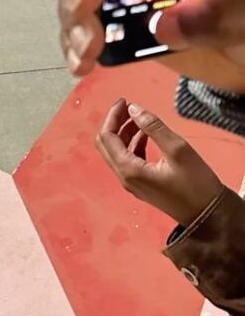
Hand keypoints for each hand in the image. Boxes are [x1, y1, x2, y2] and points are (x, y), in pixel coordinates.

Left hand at [96, 98, 222, 226]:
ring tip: (139, 118)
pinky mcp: (142, 185)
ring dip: (124, 133)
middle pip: (107, 145)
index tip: (125, 100)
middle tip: (129, 107)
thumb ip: (153, 126)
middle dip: (115, 123)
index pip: (107, 137)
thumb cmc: (196, 183)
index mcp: (129, 170)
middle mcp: (125, 178)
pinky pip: (128, 160)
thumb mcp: (177, 149)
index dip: (113, 116)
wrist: (210, 216)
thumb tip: (133, 108)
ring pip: (116, 152)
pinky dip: (132, 144)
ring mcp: (132, 184)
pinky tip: (146, 134)